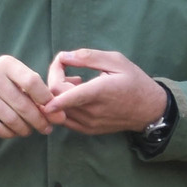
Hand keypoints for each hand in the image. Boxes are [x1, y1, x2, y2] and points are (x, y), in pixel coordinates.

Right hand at [0, 56, 58, 137]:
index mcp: (6, 64)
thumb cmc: (1, 85)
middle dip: (39, 120)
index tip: (55, 112)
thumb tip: (60, 116)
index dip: (46, 100)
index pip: (32, 82)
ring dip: (25, 129)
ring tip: (29, 130)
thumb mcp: (16, 79)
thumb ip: (37, 93)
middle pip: (23, 104)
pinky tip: (14, 132)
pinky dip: (9, 133)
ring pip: (11, 119)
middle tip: (47, 128)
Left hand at [46, 48, 169, 135]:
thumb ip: (88, 57)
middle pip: (57, 99)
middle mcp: (92, 111)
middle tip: (66, 66)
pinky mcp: (88, 130)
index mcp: (99, 92)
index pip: (68, 96)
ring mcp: (89, 123)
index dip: (49, 91)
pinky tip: (75, 96)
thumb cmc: (134, 82)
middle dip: (54, 79)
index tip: (38, 88)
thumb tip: (63, 56)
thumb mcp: (117, 61)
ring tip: (75, 81)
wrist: (149, 110)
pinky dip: (62, 106)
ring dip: (58, 93)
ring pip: (59, 110)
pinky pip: (65, 119)